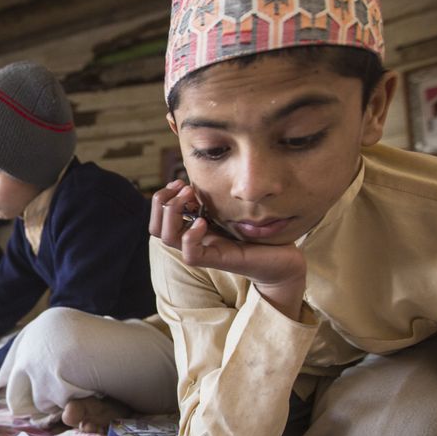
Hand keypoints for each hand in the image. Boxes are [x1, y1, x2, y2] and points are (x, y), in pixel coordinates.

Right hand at [149, 180, 306, 319]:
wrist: (281, 256)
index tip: (178, 182)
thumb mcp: (230, 207)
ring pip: (167, 239)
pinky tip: (203, 221)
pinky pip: (190, 254)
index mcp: (192, 228)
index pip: (158, 218)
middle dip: (162, 203)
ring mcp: (203, 251)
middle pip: (154, 228)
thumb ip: (211, 196)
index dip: (161, 198)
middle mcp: (193, 241)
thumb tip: (196, 175)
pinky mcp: (216, 260)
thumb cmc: (258, 231)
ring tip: (191, 197)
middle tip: (183, 187)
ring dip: (173, 213)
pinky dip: (191, 236)